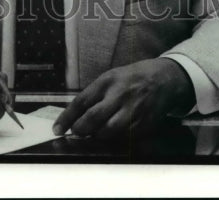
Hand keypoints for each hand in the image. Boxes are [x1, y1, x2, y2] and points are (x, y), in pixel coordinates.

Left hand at [52, 58, 195, 139]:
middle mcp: (119, 96)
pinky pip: (124, 139)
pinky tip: (109, 137)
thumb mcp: (110, 78)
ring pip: (108, 132)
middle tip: (74, 134)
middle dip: (80, 130)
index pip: (82, 101)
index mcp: (108, 81)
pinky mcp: (143, 125)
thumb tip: (73, 115)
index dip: (67, 117)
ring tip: (92, 135)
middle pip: (94, 118)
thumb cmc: (130, 79)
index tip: (57, 129)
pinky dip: (113, 141)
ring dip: (96, 137)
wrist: (162, 80)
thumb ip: (94, 95)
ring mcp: (132, 111)